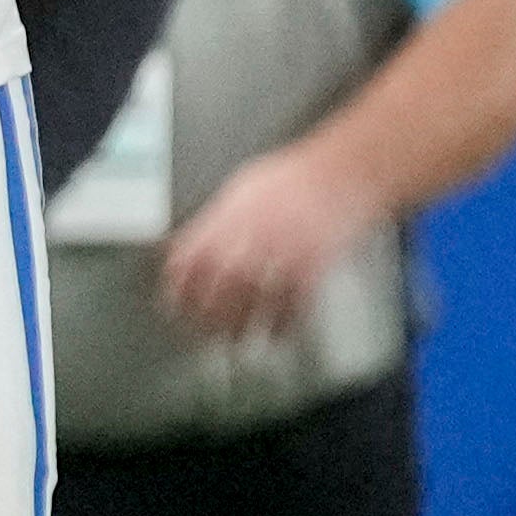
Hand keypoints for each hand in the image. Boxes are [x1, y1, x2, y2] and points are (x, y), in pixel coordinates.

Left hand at [158, 142, 370, 337]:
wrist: (342, 173)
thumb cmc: (292, 179)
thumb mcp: (240, 191)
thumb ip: (215, 221)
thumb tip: (189, 245)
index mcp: (228, 218)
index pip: (190, 260)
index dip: (178, 288)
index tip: (173, 305)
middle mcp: (251, 237)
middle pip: (218, 288)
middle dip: (208, 317)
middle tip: (202, 333)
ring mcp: (283, 254)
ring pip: (253, 302)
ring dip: (241, 329)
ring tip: (234, 342)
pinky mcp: (314, 267)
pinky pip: (295, 305)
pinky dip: (283, 326)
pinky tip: (277, 335)